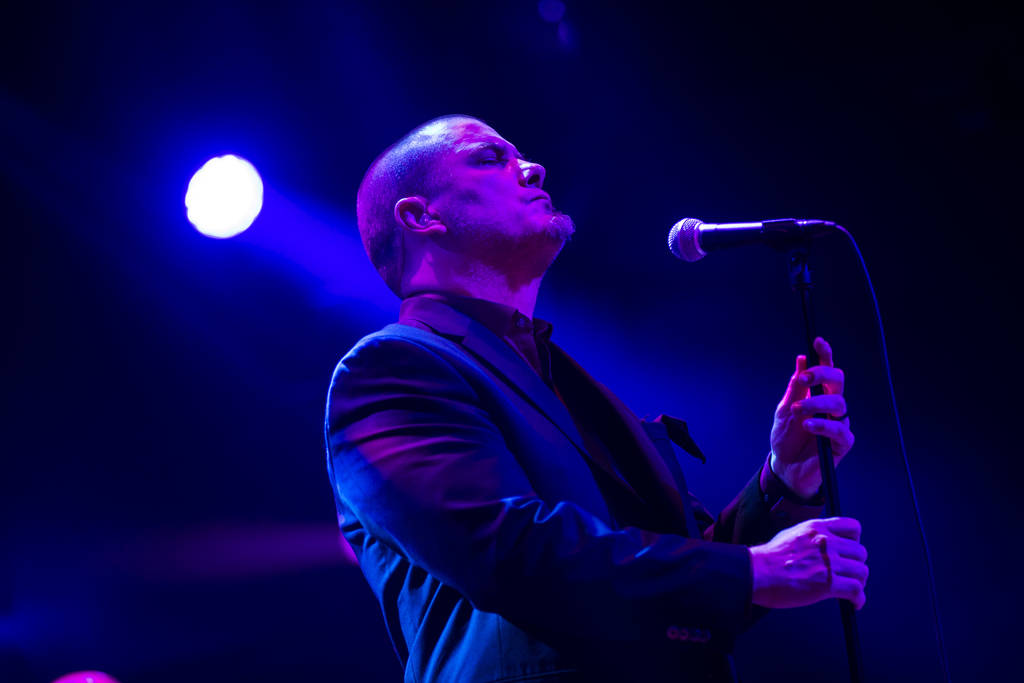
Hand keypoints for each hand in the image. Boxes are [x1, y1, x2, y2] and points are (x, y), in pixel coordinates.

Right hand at [749, 517, 867, 609]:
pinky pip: (856, 590)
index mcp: (817, 528)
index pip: (853, 527)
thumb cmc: (769, 558)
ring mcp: (828, 563)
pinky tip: (854, 603)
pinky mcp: (827, 584)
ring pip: (861, 572)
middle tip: (850, 575)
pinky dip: (858, 599)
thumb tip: (823, 544)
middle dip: (857, 564)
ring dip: (859, 582)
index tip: (850, 551)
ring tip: (852, 590)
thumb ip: (811, 537)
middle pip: (861, 552)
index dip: (855, 540)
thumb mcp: (792, 534)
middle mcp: (826, 543)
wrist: (757, 573)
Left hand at [769, 337, 853, 497]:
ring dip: (816, 403)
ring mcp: (839, 423)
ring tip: (798, 411)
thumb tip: (801, 360)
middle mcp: (831, 406)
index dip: (825, 355)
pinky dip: (823, 425)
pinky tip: (809, 425)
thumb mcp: (784, 410)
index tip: (818, 341)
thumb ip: (795, 387)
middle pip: (838, 381)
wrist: (784, 467)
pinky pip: (840, 430)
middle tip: (804, 378)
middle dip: (822, 375)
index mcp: (818, 394)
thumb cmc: (786, 438)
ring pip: (839, 403)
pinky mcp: (842, 443)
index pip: (826, 371)